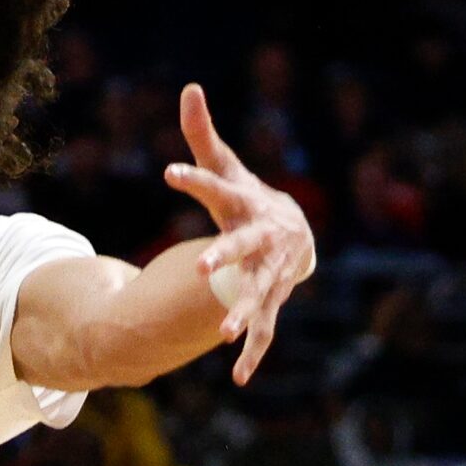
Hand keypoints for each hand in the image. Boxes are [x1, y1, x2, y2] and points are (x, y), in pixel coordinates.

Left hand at [165, 85, 315, 384]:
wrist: (295, 232)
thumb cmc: (249, 198)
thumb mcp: (227, 167)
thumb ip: (203, 136)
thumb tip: (191, 87)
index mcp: (245, 203)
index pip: (216, 186)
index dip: (194, 178)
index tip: (169, 172)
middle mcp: (262, 239)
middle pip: (242, 247)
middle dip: (223, 257)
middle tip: (198, 266)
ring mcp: (270, 272)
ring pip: (257, 293)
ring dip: (241, 313)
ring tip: (222, 333)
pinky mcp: (272, 299)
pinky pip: (265, 329)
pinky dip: (253, 353)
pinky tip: (237, 378)